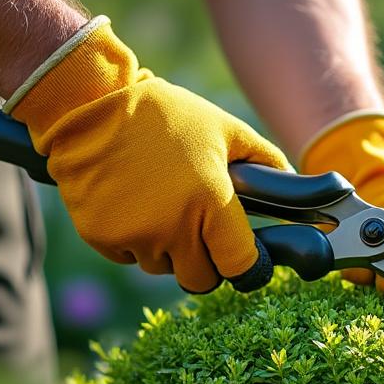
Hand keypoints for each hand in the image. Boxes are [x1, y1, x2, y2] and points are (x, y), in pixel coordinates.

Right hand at [9, 17, 287, 293]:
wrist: (89, 104)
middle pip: (201, 280)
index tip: (245, 259)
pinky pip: (129, 256)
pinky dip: (134, 240)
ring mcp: (135, 236)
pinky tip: (131, 202)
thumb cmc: (164, 115)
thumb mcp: (225, 129)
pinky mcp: (102, 238)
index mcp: (211, 204)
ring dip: (167, 249)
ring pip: (163, 267)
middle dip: (205, 262)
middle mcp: (174, 228)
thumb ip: (265, 161)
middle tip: (199, 230)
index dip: (247, 267)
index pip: (240, 267)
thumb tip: (294, 182)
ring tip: (160, 204)